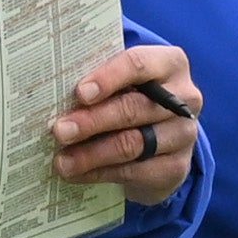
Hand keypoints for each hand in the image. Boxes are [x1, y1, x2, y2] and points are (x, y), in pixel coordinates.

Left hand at [51, 44, 200, 205]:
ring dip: (91, 153)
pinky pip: (134, 171)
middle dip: (92, 120)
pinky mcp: (176, 167)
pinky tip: (78, 173)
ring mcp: (184, 134)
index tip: (80, 93)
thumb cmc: (132, 97)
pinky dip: (100, 173)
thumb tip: (52, 89)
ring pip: (133, 144)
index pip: (140, 64)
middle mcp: (186, 97)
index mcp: (170, 64)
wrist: (162, 139)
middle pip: (133, 108)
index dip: (108, 78)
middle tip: (60, 130)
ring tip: (62, 160)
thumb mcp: (121, 81)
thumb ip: (98, 79)